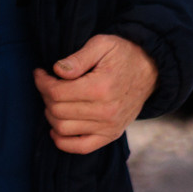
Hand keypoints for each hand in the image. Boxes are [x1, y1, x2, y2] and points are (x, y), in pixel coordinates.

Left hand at [35, 33, 158, 154]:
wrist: (151, 69)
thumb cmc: (124, 54)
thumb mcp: (103, 44)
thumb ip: (79, 57)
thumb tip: (57, 71)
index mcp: (101, 87)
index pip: (56, 92)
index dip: (42, 82)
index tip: (41, 73)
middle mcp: (105, 111)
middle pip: (57, 111)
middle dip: (46, 96)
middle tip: (49, 84)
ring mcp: (109, 126)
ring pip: (62, 128)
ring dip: (51, 115)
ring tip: (56, 101)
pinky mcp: (111, 134)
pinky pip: (80, 147)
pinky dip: (62, 142)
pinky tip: (57, 129)